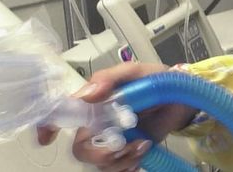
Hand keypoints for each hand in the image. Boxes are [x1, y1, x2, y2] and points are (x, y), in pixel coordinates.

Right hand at [37, 62, 196, 171]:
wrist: (184, 96)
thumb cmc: (157, 79)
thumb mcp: (135, 71)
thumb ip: (110, 79)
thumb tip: (87, 94)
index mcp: (95, 102)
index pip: (63, 113)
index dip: (49, 126)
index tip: (48, 139)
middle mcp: (99, 123)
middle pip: (81, 147)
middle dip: (99, 152)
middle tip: (123, 144)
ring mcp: (112, 141)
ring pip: (99, 163)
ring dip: (120, 159)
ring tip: (142, 145)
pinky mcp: (127, 154)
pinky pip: (116, 170)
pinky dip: (127, 167)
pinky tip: (141, 155)